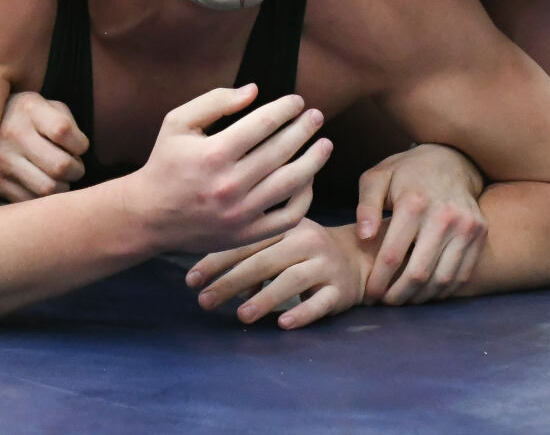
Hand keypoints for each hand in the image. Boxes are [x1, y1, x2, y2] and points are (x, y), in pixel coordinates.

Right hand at [0, 91, 88, 201]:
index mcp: (29, 109)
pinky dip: (43, 199)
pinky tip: (41, 185)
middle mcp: (12, 133)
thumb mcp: (45, 106)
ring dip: (62, 187)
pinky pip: (30, 201)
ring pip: (48, 189)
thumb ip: (67, 123)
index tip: (78, 146)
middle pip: (60, 166)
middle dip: (76, 170)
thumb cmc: (25, 118)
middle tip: (73, 167)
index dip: (80, 144)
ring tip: (58, 177)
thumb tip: (78, 155)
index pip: (63, 131)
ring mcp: (0, 159)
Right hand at [128, 84, 331, 254]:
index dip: (285, 109)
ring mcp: (241, 213)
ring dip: (314, 161)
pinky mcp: (246, 234)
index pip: (263, 124)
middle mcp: (230, 185)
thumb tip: (254, 90)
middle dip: (304, 129)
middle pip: (281, 151)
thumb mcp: (178, 122)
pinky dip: (304, 197)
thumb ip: (215, 101)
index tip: (297, 101)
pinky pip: (288, 216)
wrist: (149, 216)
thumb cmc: (165, 163)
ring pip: (291, 183)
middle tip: (317, 116)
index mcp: (213, 154)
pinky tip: (308, 179)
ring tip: (325, 145)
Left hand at [187, 220, 370, 329]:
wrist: (359, 258)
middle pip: (264, 261)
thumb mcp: (280, 243)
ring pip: (291, 281)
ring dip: (264, 298)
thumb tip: (213, 281)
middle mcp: (307, 241)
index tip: (191, 279)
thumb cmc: (306, 251)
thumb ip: (249, 255)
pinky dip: (301, 313)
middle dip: (230, 282)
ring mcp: (325, 265)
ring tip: (240, 315)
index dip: (217, 260)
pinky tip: (282, 323)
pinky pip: (320, 303)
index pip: (247, 241)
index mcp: (287, 225)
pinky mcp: (340, 290)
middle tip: (204, 301)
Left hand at [356, 143, 487, 304]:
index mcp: (414, 202)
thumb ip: (365, 206)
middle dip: (398, 295)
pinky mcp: (480, 233)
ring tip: (405, 300)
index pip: (392, 255)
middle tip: (386, 303)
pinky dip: (443, 290)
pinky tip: (427, 292)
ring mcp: (466, 226)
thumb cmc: (406, 171)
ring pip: (442, 279)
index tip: (370, 294)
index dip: (379, 281)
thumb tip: (364, 237)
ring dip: (421, 297)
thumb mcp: (377, 177)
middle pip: (419, 273)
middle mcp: (444, 216)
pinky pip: (462, 274)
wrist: (451, 158)